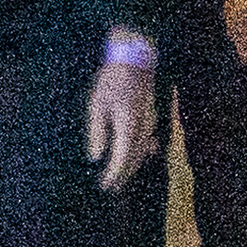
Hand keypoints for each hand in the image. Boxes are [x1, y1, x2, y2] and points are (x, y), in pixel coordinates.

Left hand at [84, 50, 158, 192]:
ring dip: (131, 164)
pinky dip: (139, 152)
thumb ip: (97, 132)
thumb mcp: (97, 105)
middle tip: (110, 186)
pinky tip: (134, 156)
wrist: (134, 59)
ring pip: (142, 151)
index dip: (115, 174)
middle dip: (122, 174)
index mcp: (128, 124)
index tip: (106, 185)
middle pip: (134, 158)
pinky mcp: (151, 117)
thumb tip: (95, 156)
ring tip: (119, 175)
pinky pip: (147, 141)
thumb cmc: (112, 80)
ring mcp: (149, 122)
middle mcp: (142, 127)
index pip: (122, 157)